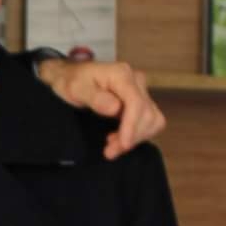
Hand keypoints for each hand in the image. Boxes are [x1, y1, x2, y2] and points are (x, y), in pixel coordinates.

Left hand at [37, 58, 165, 158]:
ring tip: (113, 146)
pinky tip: (119, 139)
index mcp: (122, 74)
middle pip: (147, 114)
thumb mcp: (76, 88)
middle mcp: (136, 81)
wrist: (72, 77)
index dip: (132, 126)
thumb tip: (115, 109)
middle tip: (110, 152)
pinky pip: (150, 122)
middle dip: (132, 136)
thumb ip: (95, 98)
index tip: (122, 144)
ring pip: (152, 120)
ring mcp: (140, 91)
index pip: (136, 102)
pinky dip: (138, 134)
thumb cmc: (72, 81)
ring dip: (136, 138)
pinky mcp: (141, 102)